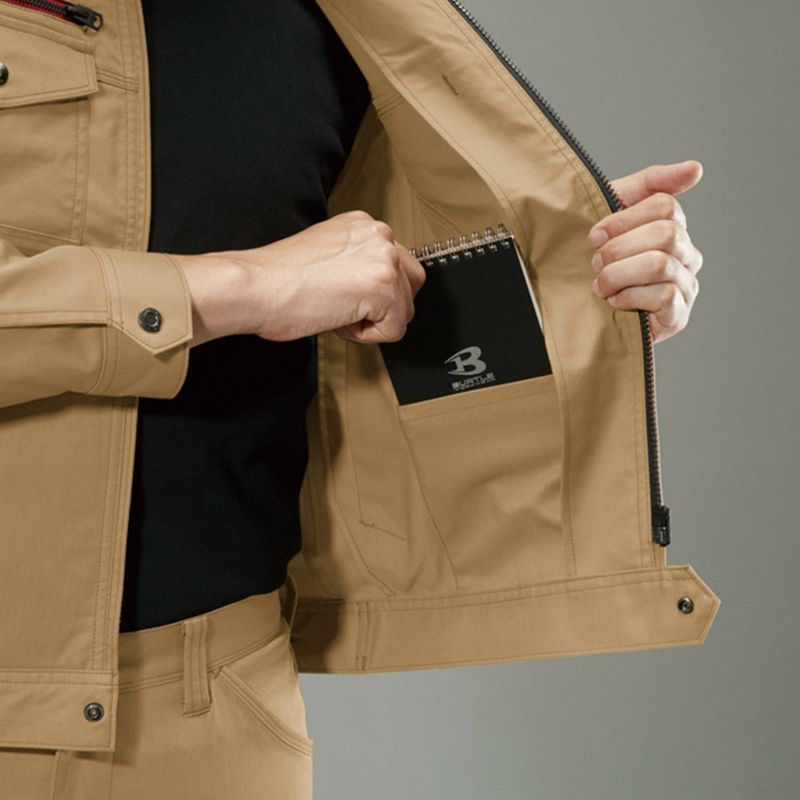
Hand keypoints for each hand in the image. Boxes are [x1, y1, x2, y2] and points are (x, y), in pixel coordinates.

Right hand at [175, 210, 425, 347]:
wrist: (257, 286)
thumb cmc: (277, 278)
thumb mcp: (327, 257)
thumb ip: (356, 264)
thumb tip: (373, 291)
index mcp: (364, 225)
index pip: (397, 265)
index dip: (372, 292)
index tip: (344, 295)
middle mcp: (379, 235)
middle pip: (411, 286)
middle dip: (383, 307)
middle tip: (342, 307)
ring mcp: (384, 259)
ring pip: (404, 310)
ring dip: (372, 321)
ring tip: (335, 310)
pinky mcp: (384, 288)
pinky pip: (394, 330)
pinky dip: (366, 336)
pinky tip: (337, 319)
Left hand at [587, 160, 703, 343]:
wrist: (581, 311)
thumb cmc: (599, 261)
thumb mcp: (614, 213)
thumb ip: (650, 185)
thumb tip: (696, 168)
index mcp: (674, 228)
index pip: (664, 205)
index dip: (623, 219)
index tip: (595, 236)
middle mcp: (687, 255)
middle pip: (665, 234)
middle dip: (619, 249)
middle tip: (596, 264)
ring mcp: (686, 286)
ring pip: (660, 264)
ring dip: (618, 274)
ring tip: (601, 285)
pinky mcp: (679, 316)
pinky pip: (664, 295)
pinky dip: (630, 297)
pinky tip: (615, 301)